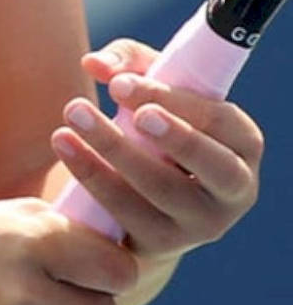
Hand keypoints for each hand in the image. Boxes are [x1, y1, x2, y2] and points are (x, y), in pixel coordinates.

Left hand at [51, 38, 265, 257]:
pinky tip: (64, 145)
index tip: (122, 86)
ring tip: (73, 114)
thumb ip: (127, 63)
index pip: (220, 120)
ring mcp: (202, 222)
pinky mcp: (164, 241)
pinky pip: (128, 214)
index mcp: (241, 143)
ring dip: (115, 151)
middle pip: (213, 166)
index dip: (175, 100)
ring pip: (163, 192)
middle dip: (176, 138)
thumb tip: (95, 64)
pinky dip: (93, 177)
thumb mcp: (150, 87)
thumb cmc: (153, 124)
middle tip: (131, 112)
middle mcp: (235, 188)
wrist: (143, 195)